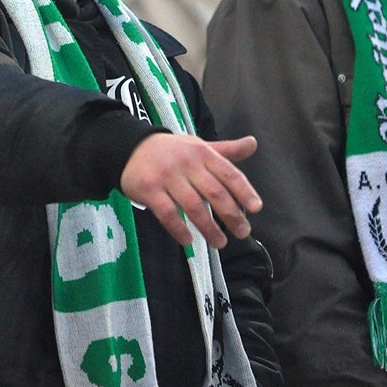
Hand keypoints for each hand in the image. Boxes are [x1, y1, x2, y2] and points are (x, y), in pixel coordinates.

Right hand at [120, 131, 261, 248]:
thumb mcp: (199, 146)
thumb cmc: (172, 151)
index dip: (244, 191)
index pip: (228, 172)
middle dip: (231, 215)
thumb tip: (253, 143)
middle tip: (243, 232)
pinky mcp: (148, 189)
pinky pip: (167, 213)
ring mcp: (166, 176)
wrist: (131, 146)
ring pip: (192, 206)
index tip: (256, 208)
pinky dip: (178, 229)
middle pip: (214, 192)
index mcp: (202, 152)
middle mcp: (186, 163)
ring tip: (220, 243)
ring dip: (209, 228)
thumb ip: (226, 150)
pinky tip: (188, 241)